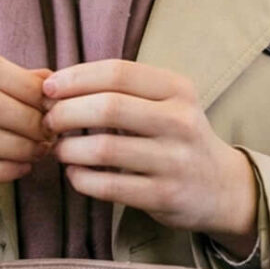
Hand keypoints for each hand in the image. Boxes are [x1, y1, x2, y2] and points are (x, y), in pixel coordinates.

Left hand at [43, 60, 258, 256]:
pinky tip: (75, 174)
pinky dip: (81, 179)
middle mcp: (180, 121)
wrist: (220, 186)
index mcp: (178, 89)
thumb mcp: (167, 102)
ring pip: (104, 149)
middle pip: (109, 108)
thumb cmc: (177, 136)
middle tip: (49, 121)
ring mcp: (174, 160)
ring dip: (69, 148)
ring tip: (60, 149)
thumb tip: (55, 85)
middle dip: (66, 113)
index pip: (118, 73)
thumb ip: (122, 90)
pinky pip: (109, 186)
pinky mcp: (164, 195)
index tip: (48, 88)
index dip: (75, 78)